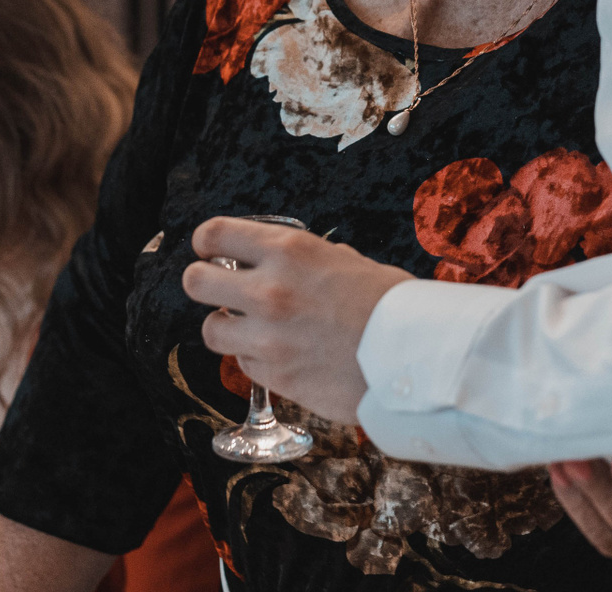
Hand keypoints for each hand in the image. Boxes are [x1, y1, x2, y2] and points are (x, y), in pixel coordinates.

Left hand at [182, 217, 413, 422]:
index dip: (207, 242)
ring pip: (210, 331)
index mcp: (288, 251)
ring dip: (228, 327)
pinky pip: (243, 364)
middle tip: (221, 289)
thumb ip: (302, 261)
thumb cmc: (391, 304)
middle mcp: (269, 291)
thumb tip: (277, 263)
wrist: (415, 357)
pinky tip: (281, 354)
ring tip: (252, 328)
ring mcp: (267, 338)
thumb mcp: (345, 260)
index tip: (210, 249)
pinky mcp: (274, 377)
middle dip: (205, 284)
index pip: (214, 234)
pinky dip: (256, 359)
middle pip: (195, 282)